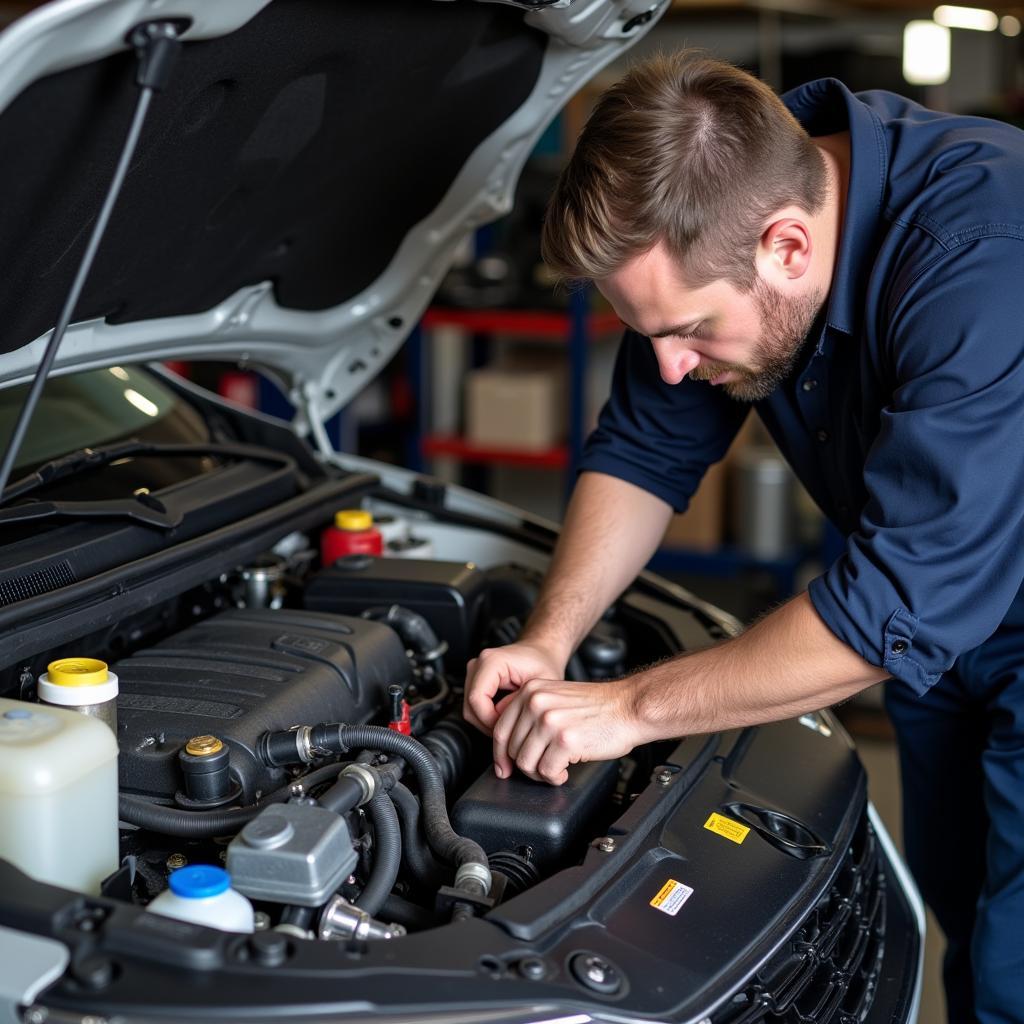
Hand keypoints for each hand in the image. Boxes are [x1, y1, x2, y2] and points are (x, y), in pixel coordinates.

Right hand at [463, 641, 564, 735]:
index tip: (509, 727)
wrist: (541, 652)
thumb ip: (519, 703)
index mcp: (491, 661)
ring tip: (511, 724)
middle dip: (489, 724)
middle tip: (511, 730)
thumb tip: (503, 722)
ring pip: (470, 710)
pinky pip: (474, 708)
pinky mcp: (475, 681)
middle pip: (470, 707)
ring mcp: (474, 673)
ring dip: (488, 723)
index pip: (477, 699)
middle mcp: (478, 665)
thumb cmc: (542, 664)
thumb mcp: (539, 686)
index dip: (490, 720)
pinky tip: (505, 718)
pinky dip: (488, 717)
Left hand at [491, 677, 642, 785]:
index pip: (500, 729)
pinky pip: (547, 771)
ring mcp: (549, 721)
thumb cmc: (599, 706)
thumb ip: (531, 713)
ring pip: (526, 763)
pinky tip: (565, 771)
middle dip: (526, 766)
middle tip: (543, 767)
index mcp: (530, 691)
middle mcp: (536, 703)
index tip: (505, 768)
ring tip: (556, 769)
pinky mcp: (565, 740)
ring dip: (540, 773)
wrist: (629, 707)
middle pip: (511, 749)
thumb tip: (510, 745)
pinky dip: (555, 777)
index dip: (501, 755)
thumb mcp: (556, 697)